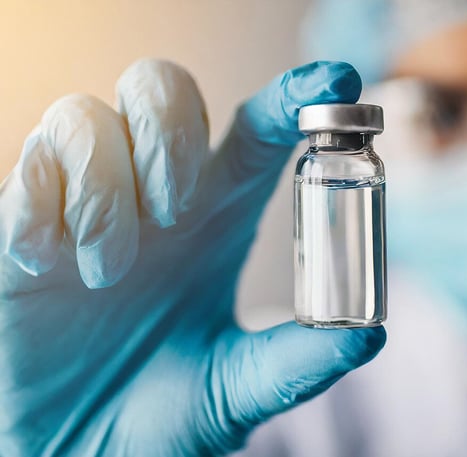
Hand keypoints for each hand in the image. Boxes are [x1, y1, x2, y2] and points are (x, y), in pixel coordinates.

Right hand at [0, 60, 384, 455]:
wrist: (79, 451)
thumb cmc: (163, 414)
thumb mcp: (237, 389)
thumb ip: (296, 365)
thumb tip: (368, 338)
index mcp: (218, 218)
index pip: (257, 130)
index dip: (294, 95)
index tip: (336, 79)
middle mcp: (155, 197)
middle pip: (164, 87)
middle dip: (170, 133)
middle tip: (176, 211)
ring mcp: (87, 205)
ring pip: (88, 115)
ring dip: (104, 188)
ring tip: (108, 272)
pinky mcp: (23, 225)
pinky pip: (28, 165)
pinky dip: (42, 204)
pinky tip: (50, 263)